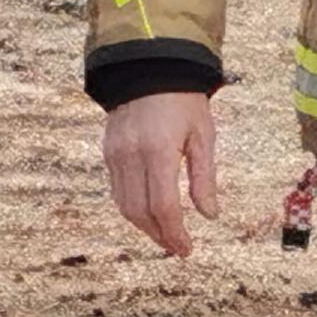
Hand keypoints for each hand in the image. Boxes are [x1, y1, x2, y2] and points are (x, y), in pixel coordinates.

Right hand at [102, 90, 220, 256]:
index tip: (187, 249)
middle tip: (178, 248)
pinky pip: (117, 190)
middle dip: (159, 235)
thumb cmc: (184, 100)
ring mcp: (115, 154)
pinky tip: (150, 214)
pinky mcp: (108, 152)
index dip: (174, 232)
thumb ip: (204, 177)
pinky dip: (133, 208)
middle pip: (139, 211)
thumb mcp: (203, 135)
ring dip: (144, 226)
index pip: (163, 205)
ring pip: (124, 205)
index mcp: (158, 150)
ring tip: (166, 235)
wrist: (149, 68)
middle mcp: (131, 155)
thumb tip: (209, 215)